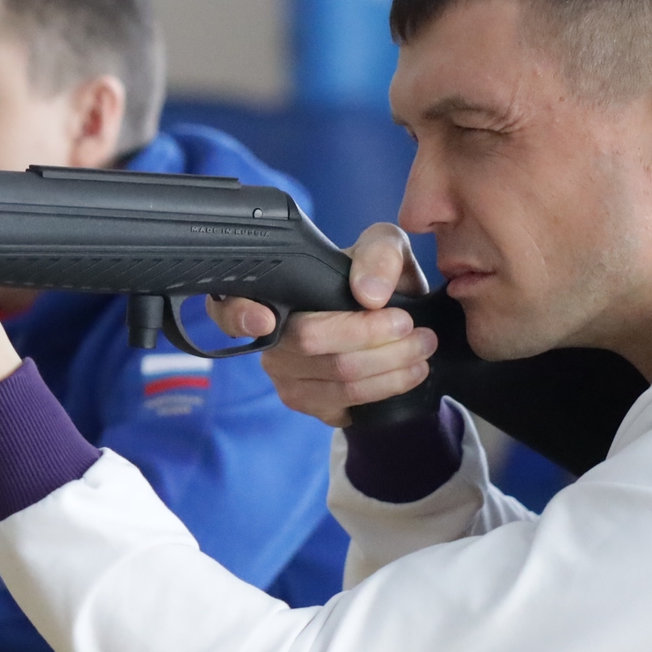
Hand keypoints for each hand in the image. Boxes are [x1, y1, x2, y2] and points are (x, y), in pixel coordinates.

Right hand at [206, 222, 435, 425]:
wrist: (392, 318)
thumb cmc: (374, 277)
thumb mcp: (384, 247)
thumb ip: (379, 255)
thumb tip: (368, 294)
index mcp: (271, 292)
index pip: (228, 308)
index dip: (239, 316)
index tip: (265, 318)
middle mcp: (267, 338)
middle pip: (309, 343)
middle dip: (371, 336)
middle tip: (411, 326)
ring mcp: (285, 376)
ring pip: (337, 376)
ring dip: (390, 363)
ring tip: (422, 345)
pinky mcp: (310, 404)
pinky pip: (347, 402)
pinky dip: (388, 387)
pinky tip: (410, 371)